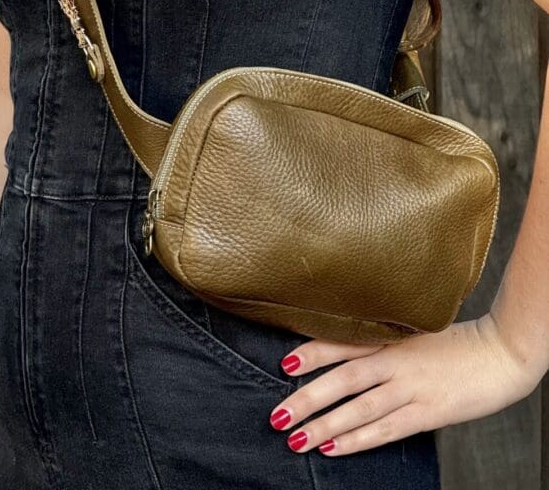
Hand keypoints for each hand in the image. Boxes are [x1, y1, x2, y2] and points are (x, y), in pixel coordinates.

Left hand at [267, 313, 542, 456]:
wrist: (500, 352)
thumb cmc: (454, 342)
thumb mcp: (412, 330)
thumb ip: (380, 338)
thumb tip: (342, 346)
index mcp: (390, 335)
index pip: (343, 342)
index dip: (312, 353)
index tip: (284, 364)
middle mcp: (396, 360)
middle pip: (343, 379)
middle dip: (308, 399)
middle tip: (278, 415)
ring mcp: (411, 387)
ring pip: (359, 408)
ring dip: (324, 425)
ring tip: (295, 438)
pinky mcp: (427, 412)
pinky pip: (385, 429)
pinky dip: (357, 440)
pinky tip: (333, 448)